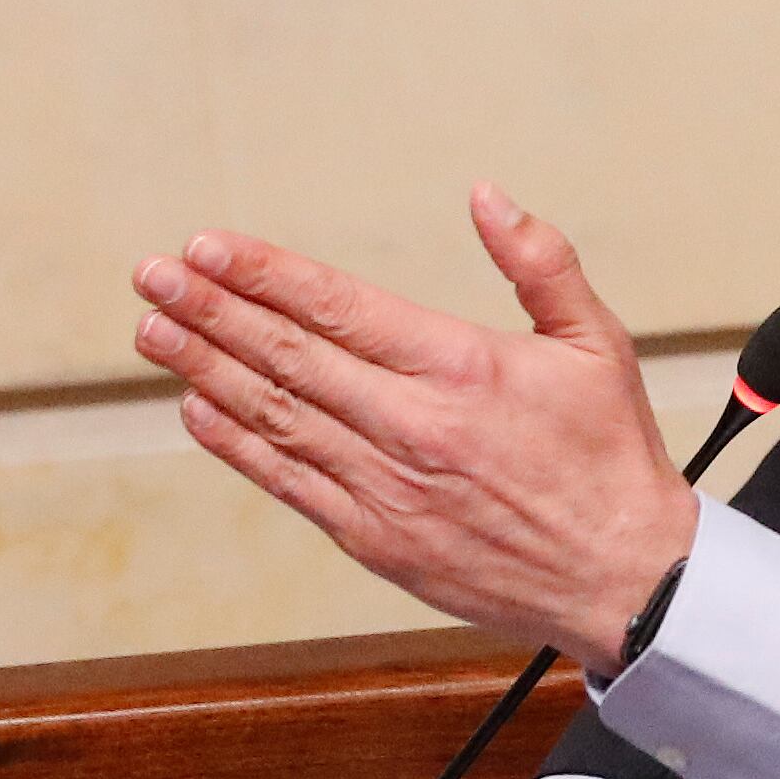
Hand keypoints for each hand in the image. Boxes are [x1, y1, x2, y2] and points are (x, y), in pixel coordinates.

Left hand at [133, 187, 697, 672]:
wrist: (627, 581)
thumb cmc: (611, 462)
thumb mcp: (597, 343)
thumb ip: (539, 262)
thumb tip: (488, 197)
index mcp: (462, 368)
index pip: (338, 307)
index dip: (263, 274)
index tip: (206, 248)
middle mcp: (414, 427)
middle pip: (289, 357)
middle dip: (211, 310)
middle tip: (152, 275)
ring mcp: (388, 489)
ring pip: (276, 418)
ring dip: (206, 368)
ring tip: (153, 329)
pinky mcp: (377, 540)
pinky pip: (290, 484)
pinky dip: (238, 445)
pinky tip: (198, 408)